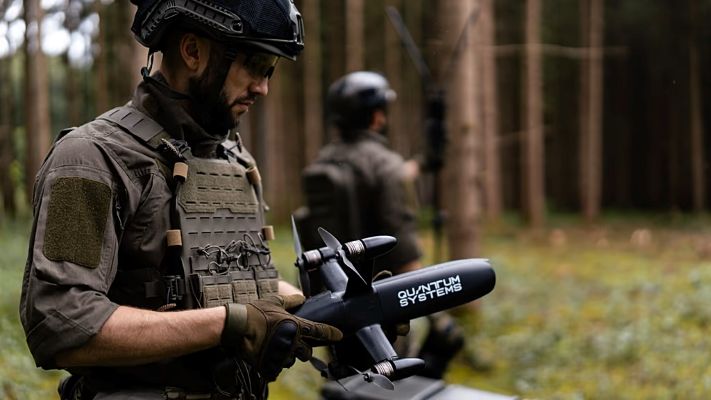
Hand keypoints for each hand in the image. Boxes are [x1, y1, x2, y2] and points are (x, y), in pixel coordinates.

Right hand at [222, 294, 341, 380]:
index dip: (331, 333)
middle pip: (308, 352)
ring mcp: (281, 355)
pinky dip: (275, 365)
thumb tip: (302, 298)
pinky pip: (278, 370)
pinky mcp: (270, 365)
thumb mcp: (274, 301)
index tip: (339, 335)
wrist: (236, 326)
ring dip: (289, 356)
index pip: (319, 331)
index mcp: (295, 326)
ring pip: (293, 360)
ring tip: (277, 347)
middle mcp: (292, 342)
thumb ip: (291, 301)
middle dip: (304, 348)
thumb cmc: (255, 312)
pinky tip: (269, 357)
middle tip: (294, 342)